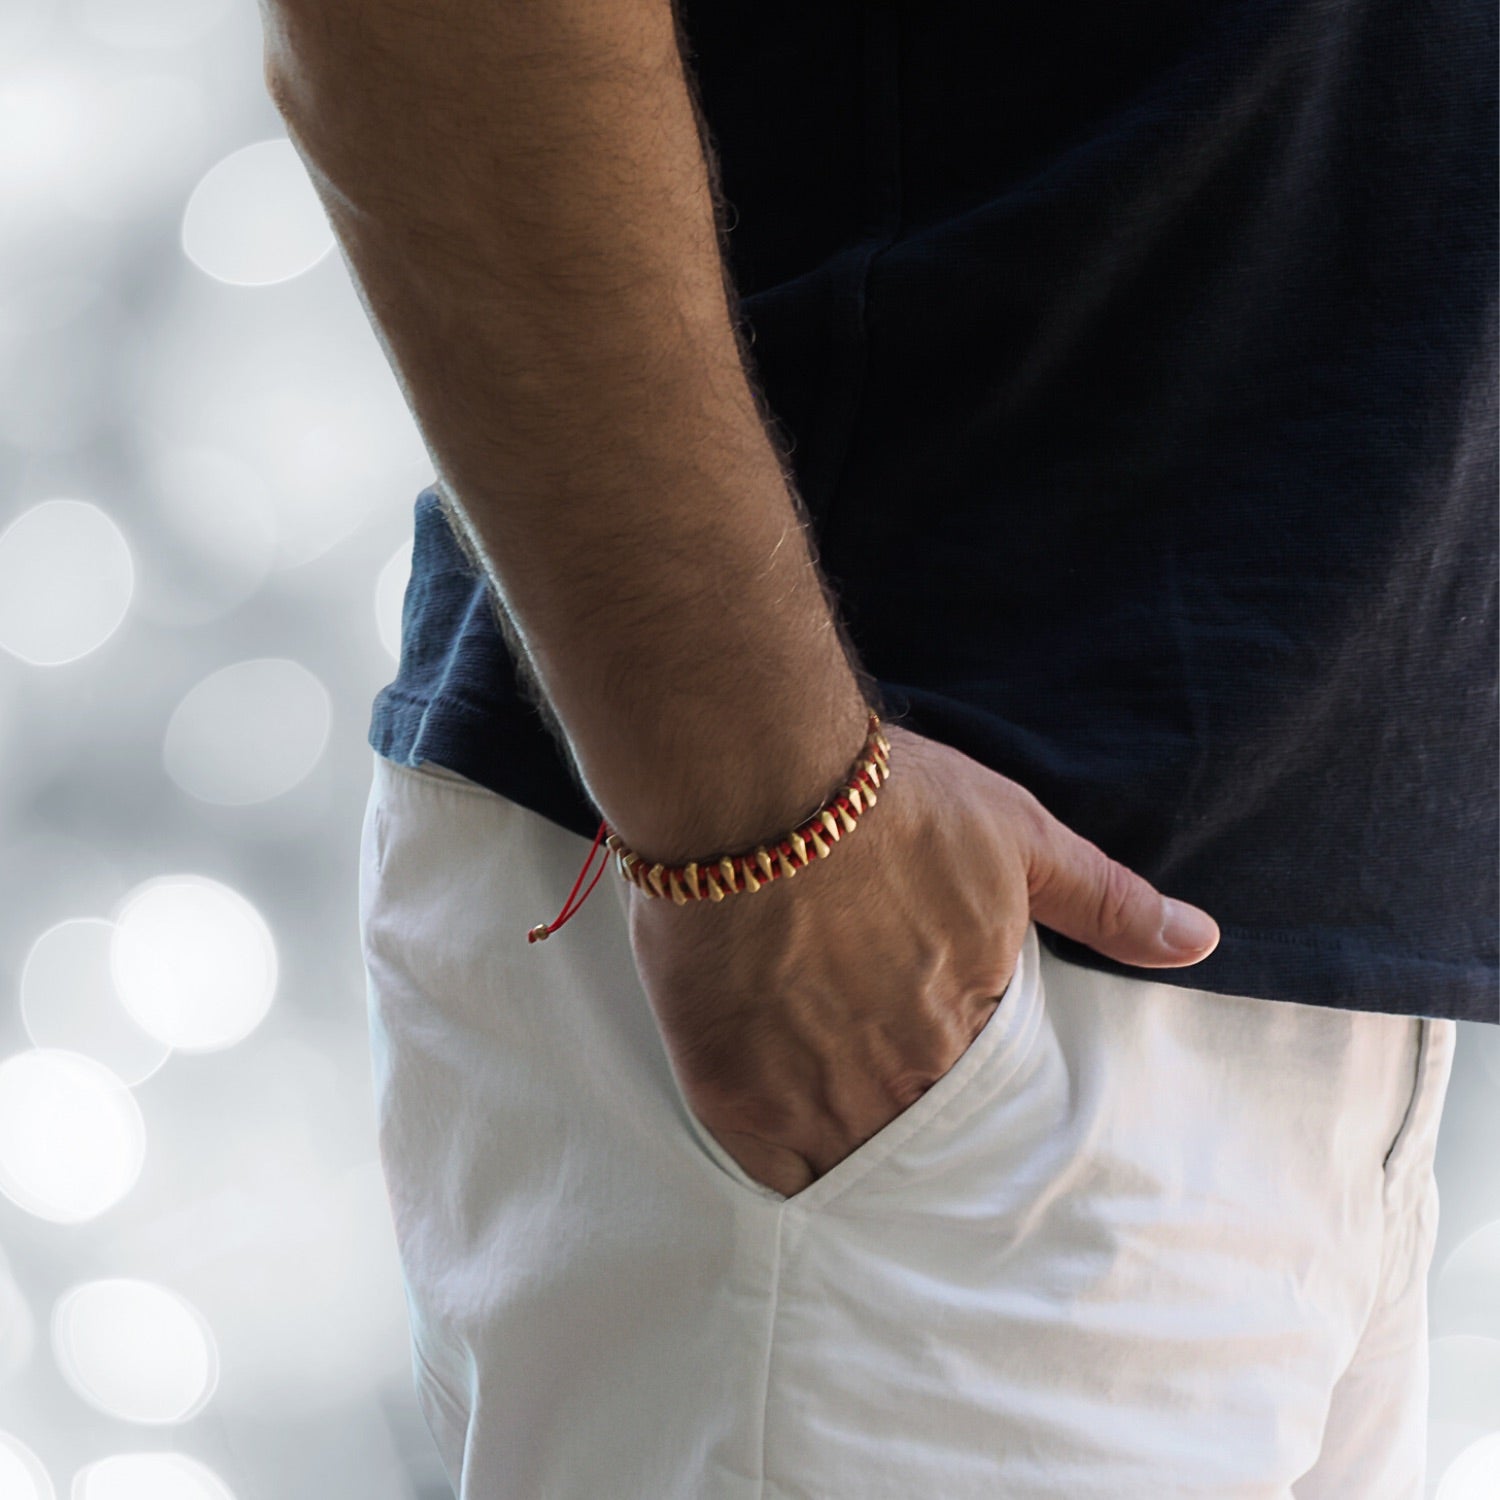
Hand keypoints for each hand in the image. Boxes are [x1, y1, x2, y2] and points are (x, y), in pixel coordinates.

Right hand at [623, 722, 1219, 1197]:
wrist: (760, 783)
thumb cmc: (891, 803)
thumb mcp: (1017, 837)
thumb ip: (1105, 901)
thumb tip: (1201, 941)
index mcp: (972, 1027)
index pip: (992, 1105)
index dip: (974, 1094)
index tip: (953, 1081)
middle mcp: (902, 1080)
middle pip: (920, 1142)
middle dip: (916, 1130)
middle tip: (892, 1105)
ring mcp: (815, 1097)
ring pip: (853, 1168)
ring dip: (855, 1153)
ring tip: (841, 1126)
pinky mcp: (735, 1095)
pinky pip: (775, 1176)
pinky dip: (787, 1167)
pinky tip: (786, 1134)